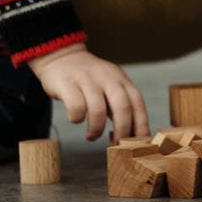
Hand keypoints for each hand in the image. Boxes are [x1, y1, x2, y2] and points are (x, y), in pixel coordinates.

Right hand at [28, 45, 149, 141]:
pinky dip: (77, 119)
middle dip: (122, 130)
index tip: (139, 143)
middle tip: (115, 144)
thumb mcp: (110, 87)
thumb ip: (120, 106)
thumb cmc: (89, 80)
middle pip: (122, 107)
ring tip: (92, 136)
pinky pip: (76, 106)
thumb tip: (132, 135)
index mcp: (122, 80)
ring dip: (96, 129)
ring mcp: (88, 79)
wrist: (61, 57)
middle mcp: (108, 78)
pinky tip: (76, 119)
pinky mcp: (67, 83)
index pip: (138, 103)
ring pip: (98, 109)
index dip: (141, 125)